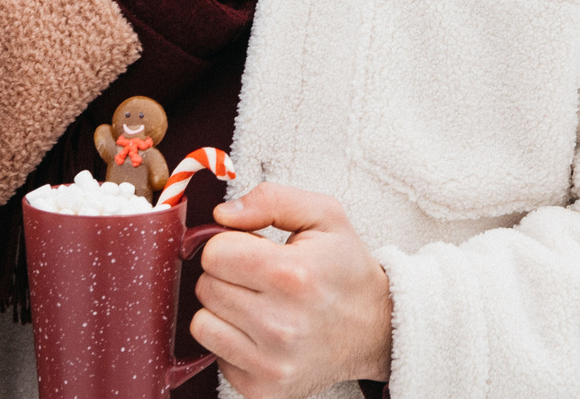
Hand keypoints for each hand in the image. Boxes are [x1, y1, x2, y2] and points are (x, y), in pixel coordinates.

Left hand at [191, 184, 391, 398]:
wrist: (377, 329)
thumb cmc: (345, 268)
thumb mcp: (324, 215)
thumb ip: (270, 199)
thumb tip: (220, 216)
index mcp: (292, 275)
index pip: (214, 253)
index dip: (230, 245)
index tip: (254, 250)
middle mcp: (281, 325)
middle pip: (206, 288)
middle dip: (227, 276)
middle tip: (259, 277)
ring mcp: (272, 364)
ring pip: (202, 324)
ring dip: (223, 310)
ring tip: (257, 303)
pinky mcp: (263, 389)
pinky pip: (215, 355)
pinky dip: (232, 340)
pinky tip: (260, 332)